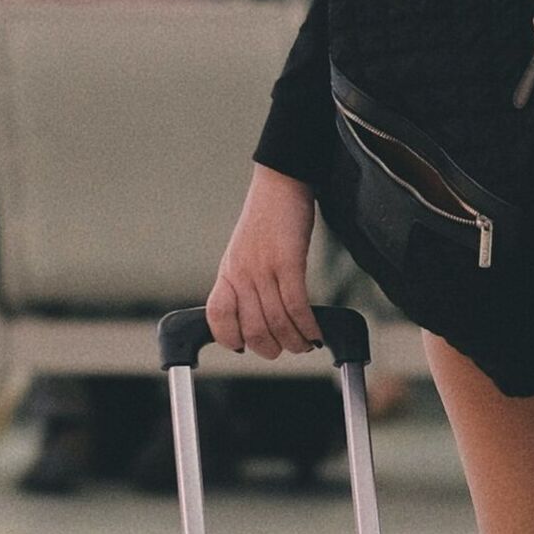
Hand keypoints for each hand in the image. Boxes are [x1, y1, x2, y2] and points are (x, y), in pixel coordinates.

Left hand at [207, 165, 324, 358]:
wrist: (281, 183)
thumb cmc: (266, 219)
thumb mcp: (244, 253)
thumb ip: (244, 282)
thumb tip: (255, 313)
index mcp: (228, 273)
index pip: (217, 316)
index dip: (230, 338)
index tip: (246, 347)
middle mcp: (241, 274)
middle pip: (252, 329)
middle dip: (272, 349)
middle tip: (287, 350)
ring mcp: (263, 269)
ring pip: (277, 322)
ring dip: (294, 341)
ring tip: (306, 344)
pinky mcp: (288, 262)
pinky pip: (297, 306)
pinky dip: (308, 326)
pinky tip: (316, 332)